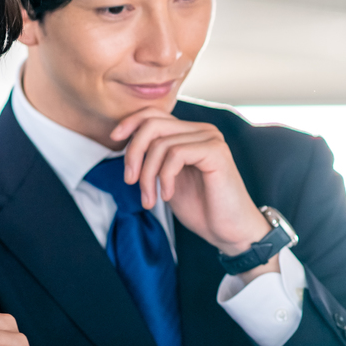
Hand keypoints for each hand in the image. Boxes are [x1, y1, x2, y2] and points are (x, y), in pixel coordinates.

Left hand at [109, 108, 274, 270]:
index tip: (114, 140)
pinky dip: (165, 176)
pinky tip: (168, 195)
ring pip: (161, 144)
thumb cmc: (202, 209)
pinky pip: (176, 154)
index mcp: (191, 133)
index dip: (130, 122)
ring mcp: (210, 139)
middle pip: (153, 124)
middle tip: (130, 181)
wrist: (231, 232)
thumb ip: (154, 160)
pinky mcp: (215, 152)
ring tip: (149, 199)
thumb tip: (126, 145)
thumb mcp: (168, 180)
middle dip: (134, 153)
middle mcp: (202, 131)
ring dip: (148, 175)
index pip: (154, 114)